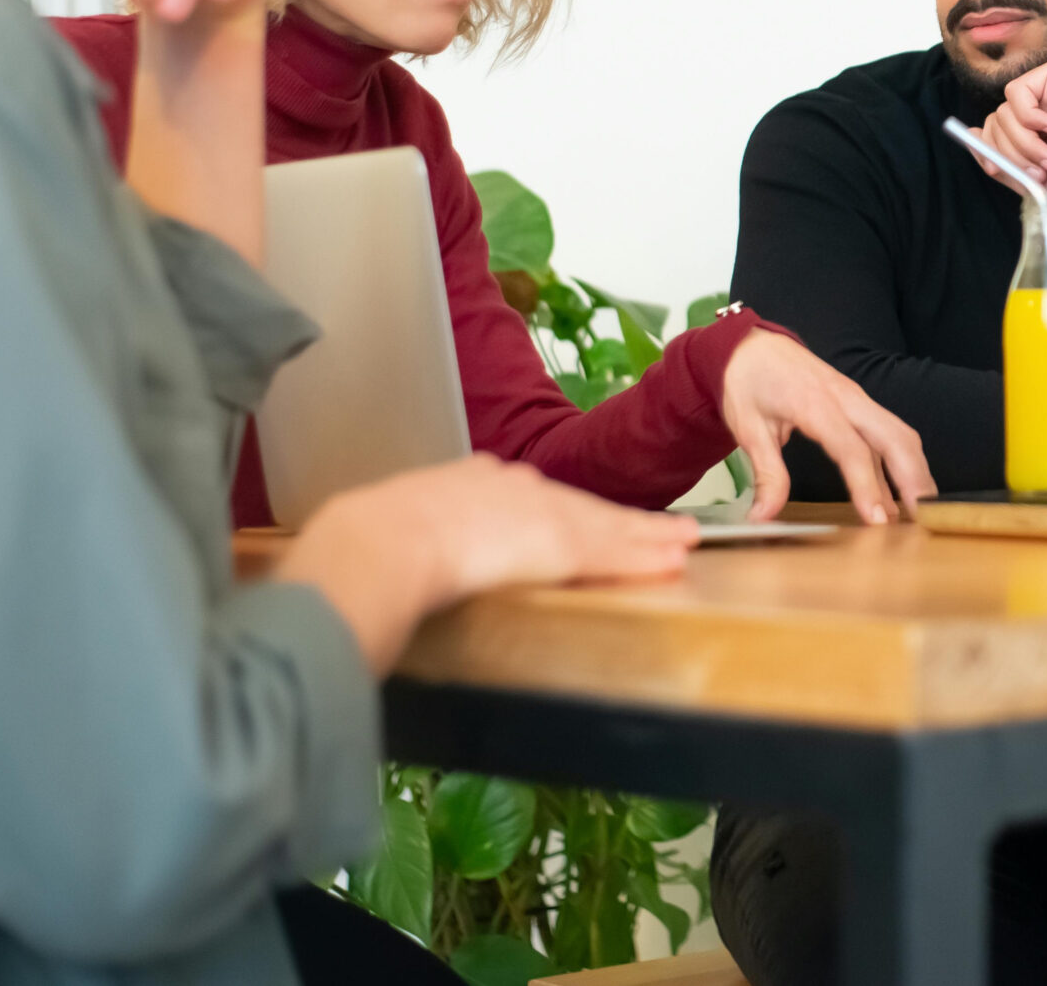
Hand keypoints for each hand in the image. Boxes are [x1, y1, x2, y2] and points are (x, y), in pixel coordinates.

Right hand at [279, 453, 699, 671]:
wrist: (379, 541)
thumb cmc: (363, 544)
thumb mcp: (381, 531)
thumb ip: (395, 545)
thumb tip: (370, 565)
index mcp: (465, 482)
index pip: (527, 499)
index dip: (558, 513)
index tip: (577, 520)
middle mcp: (509, 486)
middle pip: (577, 506)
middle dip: (618, 520)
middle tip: (659, 527)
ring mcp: (539, 513)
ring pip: (607, 525)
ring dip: (646, 535)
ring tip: (682, 540)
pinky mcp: (562, 543)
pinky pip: (614, 550)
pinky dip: (646, 554)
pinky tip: (674, 558)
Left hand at [721, 329, 935, 524]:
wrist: (753, 346)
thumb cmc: (749, 382)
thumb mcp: (747, 429)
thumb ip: (766, 474)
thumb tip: (763, 516)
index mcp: (816, 405)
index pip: (853, 450)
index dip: (868, 486)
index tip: (877, 520)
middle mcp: (846, 399)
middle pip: (895, 436)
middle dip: (913, 477)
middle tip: (921, 518)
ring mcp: (857, 399)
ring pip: (900, 433)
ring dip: (915, 470)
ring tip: (921, 510)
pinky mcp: (859, 404)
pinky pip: (888, 433)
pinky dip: (900, 463)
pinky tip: (899, 495)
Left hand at [978, 53, 1046, 206]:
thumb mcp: (1028, 174)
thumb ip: (998, 155)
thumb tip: (968, 133)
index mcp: (1036, 119)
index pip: (994, 126)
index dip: (992, 149)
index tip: (1004, 169)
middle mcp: (1041, 96)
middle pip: (995, 119)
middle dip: (1012, 152)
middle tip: (1041, 169)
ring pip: (1003, 110)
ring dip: (1024, 142)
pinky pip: (1016, 92)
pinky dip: (1030, 118)